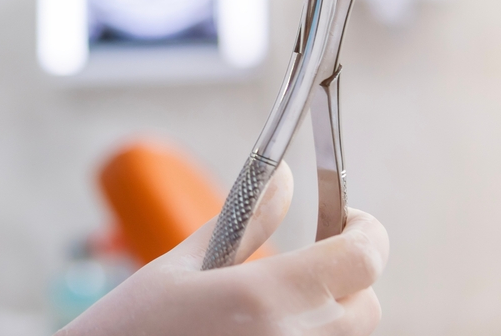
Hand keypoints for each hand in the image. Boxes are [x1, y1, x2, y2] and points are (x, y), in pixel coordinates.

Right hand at [59, 163, 387, 335]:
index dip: (367, 231)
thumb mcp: (183, 267)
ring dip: (328, 311)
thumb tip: (285, 179)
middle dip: (348, 274)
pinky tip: (261, 327)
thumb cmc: (133, 328)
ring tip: (274, 298)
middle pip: (367, 305)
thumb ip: (245, 222)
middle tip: (311, 256)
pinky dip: (304, 335)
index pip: (362, 259)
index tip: (348, 216)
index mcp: (266, 299)